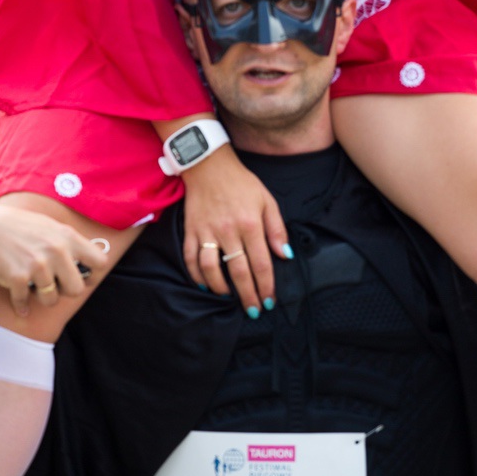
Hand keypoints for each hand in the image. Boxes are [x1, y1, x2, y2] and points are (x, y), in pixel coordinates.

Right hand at [0, 202, 103, 316]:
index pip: (100, 262)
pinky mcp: (17, 278)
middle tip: (53, 284)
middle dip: (65, 291)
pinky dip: (21, 305)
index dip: (91, 273)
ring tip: (34, 287)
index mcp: (68, 237)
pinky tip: (18, 298)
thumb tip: (95, 263)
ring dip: (42, 298)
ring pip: (52, 300)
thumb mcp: (51, 227)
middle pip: (77, 290)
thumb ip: (71, 243)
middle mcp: (56, 251)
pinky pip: (25, 302)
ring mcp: (37, 265)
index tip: (80, 275)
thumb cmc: (21, 227)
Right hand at [180, 145, 290, 313]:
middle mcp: (228, 231)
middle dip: (248, 296)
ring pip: (211, 269)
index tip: (269, 301)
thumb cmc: (242, 184)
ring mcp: (207, 232)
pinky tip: (205, 284)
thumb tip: (285, 255)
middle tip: (254, 310)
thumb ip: (277, 229)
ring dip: (221, 288)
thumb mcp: (267, 200)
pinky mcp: (191, 230)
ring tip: (229, 297)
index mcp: (250, 224)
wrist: (209, 165)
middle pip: (238, 272)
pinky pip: (191, 258)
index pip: (261, 263)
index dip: (266, 286)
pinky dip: (196, 275)